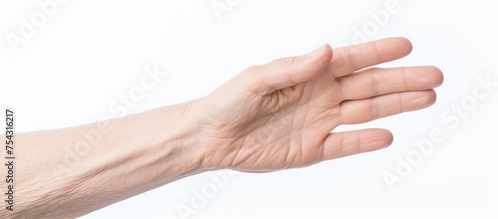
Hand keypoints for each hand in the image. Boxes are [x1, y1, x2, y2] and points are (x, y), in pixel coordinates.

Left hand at [193, 37, 442, 171]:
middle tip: (433, 76)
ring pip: (365, 112)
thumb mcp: (257, 79)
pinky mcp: (312, 148)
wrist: (211, 137)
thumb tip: (327, 51)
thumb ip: (294, 68)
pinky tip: (387, 135)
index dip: (379, 53)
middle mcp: (319, 95)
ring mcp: (318, 122)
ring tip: (425, 99)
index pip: (351, 60)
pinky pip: (344, 144)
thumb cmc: (228, 101)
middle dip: (401, 81)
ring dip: (395, 107)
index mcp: (308, 73)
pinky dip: (365, 140)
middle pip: (368, 86)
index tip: (407, 46)